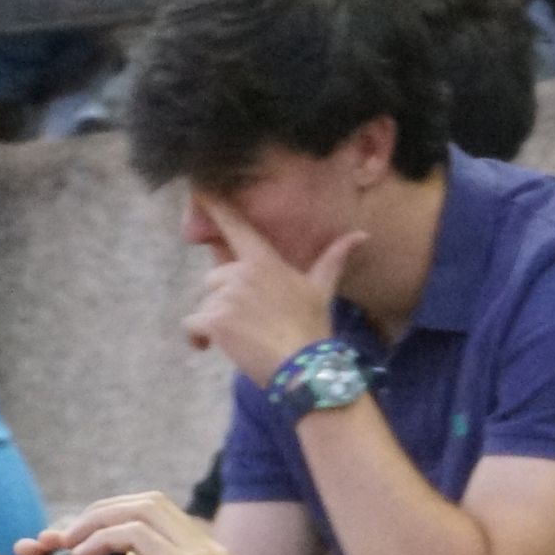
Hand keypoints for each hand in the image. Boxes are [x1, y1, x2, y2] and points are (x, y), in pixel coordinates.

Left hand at [15, 493, 295, 554]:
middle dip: (105, 510)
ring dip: (99, 517)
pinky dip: (102, 536)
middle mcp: (206, 553)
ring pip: (142, 507)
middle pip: (150, 504)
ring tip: (70, 540)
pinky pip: (135, 532)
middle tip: (71, 534)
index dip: (121, 525)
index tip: (86, 547)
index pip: (161, 524)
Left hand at [183, 195, 366, 386]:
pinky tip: (210, 347)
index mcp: (264, 261)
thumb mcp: (322, 289)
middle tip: (252, 322)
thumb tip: (361, 235)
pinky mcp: (214, 320)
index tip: (198, 187)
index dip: (214, 205)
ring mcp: (226, 296)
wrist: (305, 367)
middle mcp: (242, 273)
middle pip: (214, 279)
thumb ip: (333, 259)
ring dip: (217, 322)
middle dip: (225, 300)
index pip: (234, 226)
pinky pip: (192, 324)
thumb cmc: (313, 327)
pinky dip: (198, 337)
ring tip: (243, 338)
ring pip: (205, 304)